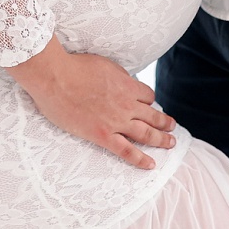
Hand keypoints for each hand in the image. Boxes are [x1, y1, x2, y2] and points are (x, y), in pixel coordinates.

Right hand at [6, 36, 175, 169]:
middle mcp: (126, 104)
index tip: (147, 105)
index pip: (147, 95)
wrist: (55, 77)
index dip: (149, 101)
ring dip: (161, 139)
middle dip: (165, 122)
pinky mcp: (102, 135)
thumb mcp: (104, 63)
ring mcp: (115, 121)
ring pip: (146, 133)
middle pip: (153, 115)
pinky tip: (150, 165)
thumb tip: (125, 81)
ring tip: (170, 143)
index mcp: (126, 85)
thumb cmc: (75, 66)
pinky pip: (126, 151)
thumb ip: (118, 75)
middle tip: (172, 127)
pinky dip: (140, 159)